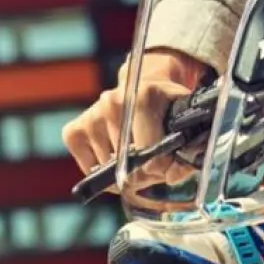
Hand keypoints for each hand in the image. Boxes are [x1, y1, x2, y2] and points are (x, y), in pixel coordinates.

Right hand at [62, 48, 208, 182]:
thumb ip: (190, 150)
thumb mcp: (185, 121)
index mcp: (143, 95)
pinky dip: (101, 172)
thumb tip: (172, 176)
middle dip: (143, 172)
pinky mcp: (73, 130)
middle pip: (128, 163)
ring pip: (109, 168)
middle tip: (151, 162)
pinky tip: (113, 158)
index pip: (150, 151)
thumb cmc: (165, 109)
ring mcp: (91, 115)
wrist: (140, 87)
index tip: (167, 164)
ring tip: (134, 156)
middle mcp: (113, 101)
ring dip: (122, 173)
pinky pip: (88, 168)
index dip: (162, 167)